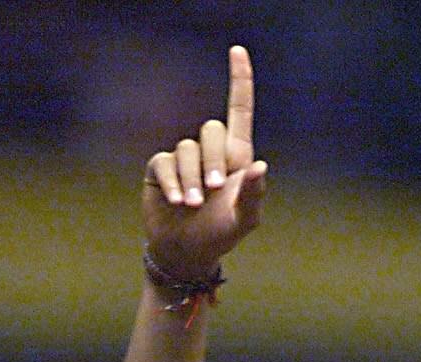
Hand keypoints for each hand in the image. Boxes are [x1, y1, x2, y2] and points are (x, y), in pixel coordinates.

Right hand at [142, 45, 267, 279]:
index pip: (239, 110)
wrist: (187, 252)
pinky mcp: (160, 168)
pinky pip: (165, 161)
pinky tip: (175, 201)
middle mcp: (210, 151)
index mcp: (236, 156)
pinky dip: (171, 181)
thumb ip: (254, 193)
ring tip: (191, 205)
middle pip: (211, 131)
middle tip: (213, 189)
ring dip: (190, 178)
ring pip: (187, 149)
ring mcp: (184, 159)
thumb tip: (260, 165)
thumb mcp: (245, 219)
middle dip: (213, 159)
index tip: (237, 50)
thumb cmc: (221, 233)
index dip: (239, 80)